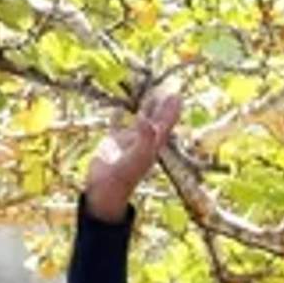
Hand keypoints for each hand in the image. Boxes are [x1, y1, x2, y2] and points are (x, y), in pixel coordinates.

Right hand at [82, 88, 179, 223]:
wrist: (105, 189)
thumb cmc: (124, 175)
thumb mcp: (137, 155)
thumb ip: (144, 136)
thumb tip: (146, 118)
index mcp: (153, 145)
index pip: (166, 124)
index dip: (172, 111)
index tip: (177, 96)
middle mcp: (144, 142)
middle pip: (157, 121)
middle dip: (164, 107)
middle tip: (172, 92)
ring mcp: (128, 142)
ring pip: (139, 121)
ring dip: (145, 109)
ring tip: (151, 96)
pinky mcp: (113, 142)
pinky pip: (117, 125)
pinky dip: (118, 116)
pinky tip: (118, 109)